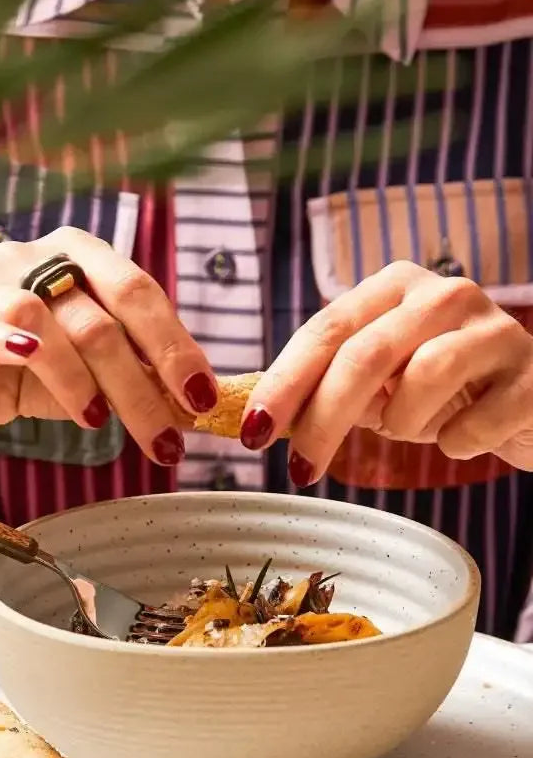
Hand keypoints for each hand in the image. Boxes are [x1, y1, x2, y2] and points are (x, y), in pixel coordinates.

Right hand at [0, 227, 215, 465]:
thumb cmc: (31, 376)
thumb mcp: (97, 377)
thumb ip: (141, 378)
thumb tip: (197, 407)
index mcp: (81, 255)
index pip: (140, 292)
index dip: (175, 346)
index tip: (202, 398)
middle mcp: (37, 257)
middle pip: (103, 314)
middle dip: (141, 379)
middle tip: (167, 432)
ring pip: (52, 325)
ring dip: (83, 380)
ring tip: (98, 420)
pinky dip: (18, 349)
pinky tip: (35, 370)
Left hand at [240, 261, 532, 482]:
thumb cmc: (444, 393)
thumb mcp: (381, 385)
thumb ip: (326, 389)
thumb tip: (255, 420)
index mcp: (393, 288)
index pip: (324, 330)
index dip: (283, 383)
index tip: (252, 432)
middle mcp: (444, 294)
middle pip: (365, 355)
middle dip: (323, 420)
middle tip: (299, 469)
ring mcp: (494, 329)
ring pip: (423, 378)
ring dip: (403, 424)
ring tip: (413, 431)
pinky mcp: (532, 374)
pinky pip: (475, 423)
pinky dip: (456, 443)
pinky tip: (461, 439)